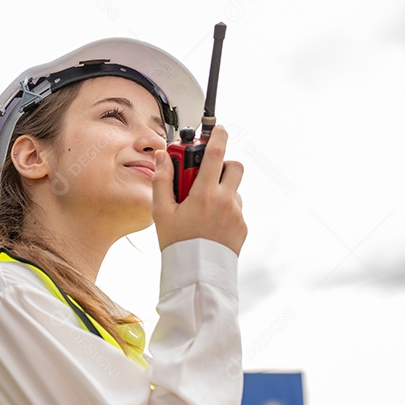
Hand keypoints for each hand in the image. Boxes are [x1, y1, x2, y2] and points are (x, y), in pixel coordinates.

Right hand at [152, 125, 246, 255]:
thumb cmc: (177, 244)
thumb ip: (162, 180)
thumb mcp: (162, 212)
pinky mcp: (242, 227)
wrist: (197, 275)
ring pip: (234, 189)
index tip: (218, 129)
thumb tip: (164, 157)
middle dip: (222, 164)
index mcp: (205, 194)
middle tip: (205, 174)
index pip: (216, 153)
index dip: (218, 136)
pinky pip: (236, 209)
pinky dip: (224, 209)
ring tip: (201, 207)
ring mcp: (237, 214)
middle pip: (234, 166)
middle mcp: (226, 200)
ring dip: (221, 190)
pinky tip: (209, 224)